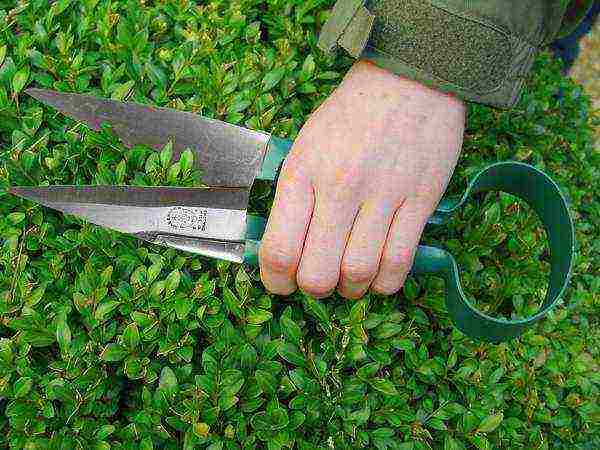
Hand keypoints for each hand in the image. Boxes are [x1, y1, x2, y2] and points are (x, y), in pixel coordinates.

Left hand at [259, 60, 465, 298]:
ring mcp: (383, 195)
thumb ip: (293, 197)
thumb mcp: (305, 146)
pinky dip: (385, 282)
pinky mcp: (421, 200)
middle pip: (318, 273)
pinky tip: (378, 275)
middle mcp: (340, 187)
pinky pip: (399, 262)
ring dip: (350, 290)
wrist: (408, 80)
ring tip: (349, 279)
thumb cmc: (350, 116)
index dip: (274, 281)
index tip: (280, 284)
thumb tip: (283, 249)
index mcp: (302, 172)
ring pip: (359, 273)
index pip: (279, 249)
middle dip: (313, 289)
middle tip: (317, 281)